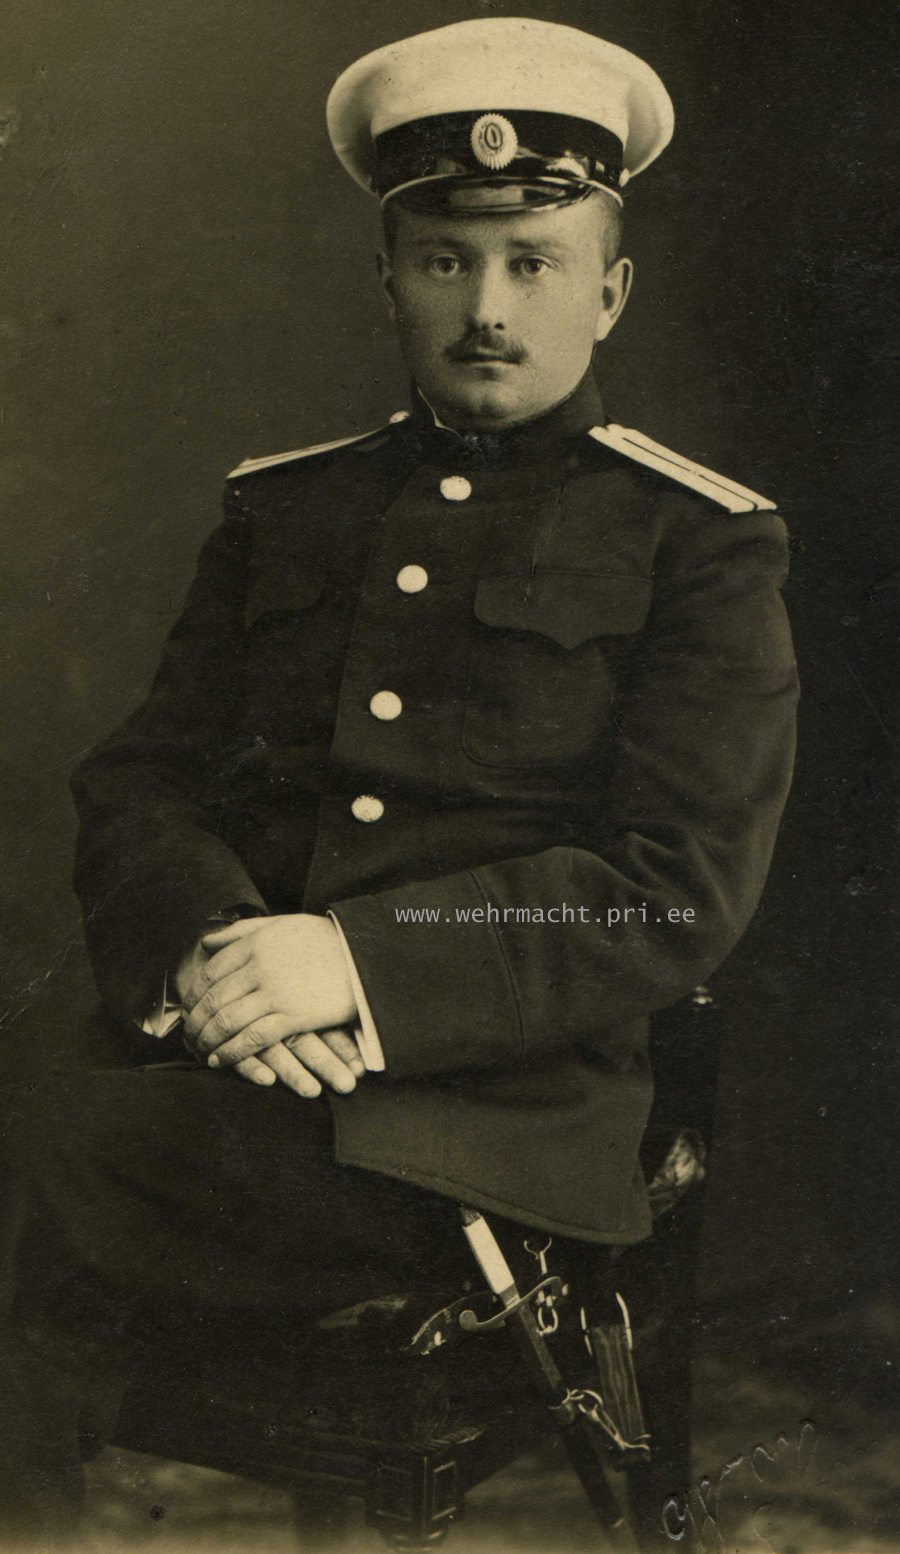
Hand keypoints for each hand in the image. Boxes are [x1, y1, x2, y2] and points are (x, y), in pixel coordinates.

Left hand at [182, 914, 357, 1074]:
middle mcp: (260, 967)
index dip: (194, 995)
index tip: (188, 1009)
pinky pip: (252, 1038)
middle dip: (195, 1022)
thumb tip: (207, 940)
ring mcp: (276, 992)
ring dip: (208, 1040)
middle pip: (214, 999)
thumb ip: (244, 930)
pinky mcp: (293, 1016)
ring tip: (200, 1050)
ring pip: (227, 1021)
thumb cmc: (325, 940)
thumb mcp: (283, 924)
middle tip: (187, 1036)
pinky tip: (219, 1059)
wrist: (366, 956)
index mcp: (256, 943)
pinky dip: (231, 1052)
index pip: (210, 972)